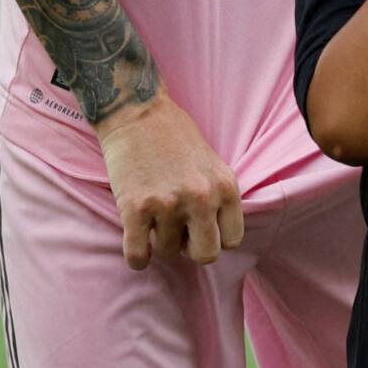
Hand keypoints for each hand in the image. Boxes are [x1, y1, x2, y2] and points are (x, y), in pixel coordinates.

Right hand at [95, 92, 243, 270]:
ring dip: (159, 240)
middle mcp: (201, 197)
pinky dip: (137, 256)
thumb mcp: (212, 163)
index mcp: (225, 185)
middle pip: (206, 255)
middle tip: (178, 229)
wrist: (136, 110)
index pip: (232, 240)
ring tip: (153, 214)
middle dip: (191, 247)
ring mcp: (168, 204)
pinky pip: (138, 257)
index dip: (214, 236)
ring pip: (168, 253)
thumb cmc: (174, 135)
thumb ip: (218, 198)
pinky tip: (136, 237)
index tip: (199, 225)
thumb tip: (214, 238)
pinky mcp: (135, 208)